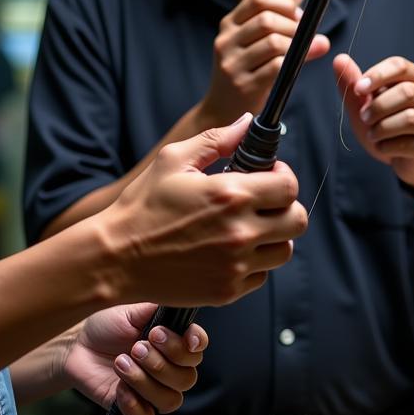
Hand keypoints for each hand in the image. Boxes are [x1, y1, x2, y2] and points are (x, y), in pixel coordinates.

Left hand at [63, 303, 207, 414]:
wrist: (78, 346)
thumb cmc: (107, 325)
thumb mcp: (131, 310)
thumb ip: (157, 308)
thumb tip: (179, 301)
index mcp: (172, 342)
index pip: (198, 348)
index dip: (196, 345)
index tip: (186, 339)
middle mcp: (168, 369)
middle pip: (187, 378)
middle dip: (162, 363)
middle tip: (136, 347)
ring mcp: (153, 391)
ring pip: (170, 400)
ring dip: (145, 381)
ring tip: (121, 363)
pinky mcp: (134, 409)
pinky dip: (134, 405)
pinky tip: (119, 388)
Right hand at [103, 113, 307, 306]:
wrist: (116, 258)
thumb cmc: (142, 205)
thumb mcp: (173, 160)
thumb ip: (216, 139)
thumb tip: (248, 123)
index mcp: (231, 194)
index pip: (289, 185)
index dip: (283, 176)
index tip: (269, 175)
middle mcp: (240, 232)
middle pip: (297, 221)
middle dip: (285, 207)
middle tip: (263, 202)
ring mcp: (236, 265)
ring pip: (285, 251)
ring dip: (273, 236)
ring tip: (247, 226)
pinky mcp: (228, 291)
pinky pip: (261, 275)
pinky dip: (253, 263)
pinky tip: (229, 250)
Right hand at [199, 0, 330, 126]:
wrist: (221, 110)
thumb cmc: (244, 73)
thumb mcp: (247, 46)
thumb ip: (275, 32)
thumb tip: (314, 30)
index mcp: (228, 25)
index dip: (284, 4)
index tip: (296, 17)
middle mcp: (226, 42)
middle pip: (267, 20)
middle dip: (293, 27)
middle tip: (305, 37)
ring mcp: (232, 65)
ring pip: (273, 42)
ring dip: (297, 45)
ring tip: (307, 50)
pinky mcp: (244, 86)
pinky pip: (276, 67)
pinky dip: (294, 63)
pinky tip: (300, 64)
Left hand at [333, 54, 413, 188]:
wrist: (406, 160)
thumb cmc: (385, 125)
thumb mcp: (365, 104)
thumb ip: (353, 83)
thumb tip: (339, 59)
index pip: (400, 65)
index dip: (377, 75)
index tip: (358, 89)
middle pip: (406, 92)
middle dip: (378, 106)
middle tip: (364, 117)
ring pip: (410, 118)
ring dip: (382, 128)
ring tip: (372, 134)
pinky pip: (409, 143)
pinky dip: (387, 146)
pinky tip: (382, 146)